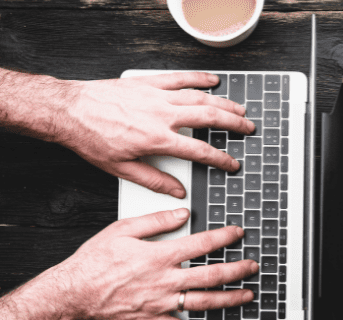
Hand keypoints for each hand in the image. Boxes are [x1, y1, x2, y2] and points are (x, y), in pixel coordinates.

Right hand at [50, 208, 256, 319]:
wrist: (72, 293)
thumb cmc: (93, 261)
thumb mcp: (122, 229)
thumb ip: (155, 221)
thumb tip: (182, 214)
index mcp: (159, 255)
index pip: (202, 244)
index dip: (224, 237)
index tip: (238, 233)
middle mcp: (165, 280)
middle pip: (211, 275)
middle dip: (237, 270)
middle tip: (253, 266)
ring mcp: (161, 303)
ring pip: (203, 302)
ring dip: (229, 299)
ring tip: (247, 295)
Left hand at [59, 72, 253, 197]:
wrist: (69, 111)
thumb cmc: (91, 139)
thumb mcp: (121, 169)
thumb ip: (154, 180)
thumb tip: (177, 192)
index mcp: (157, 139)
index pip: (199, 151)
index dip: (220, 159)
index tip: (232, 164)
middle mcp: (161, 115)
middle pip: (208, 118)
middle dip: (233, 124)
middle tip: (248, 128)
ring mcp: (156, 96)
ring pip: (199, 97)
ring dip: (223, 102)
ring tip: (239, 108)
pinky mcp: (148, 84)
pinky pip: (179, 78)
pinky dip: (198, 78)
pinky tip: (213, 80)